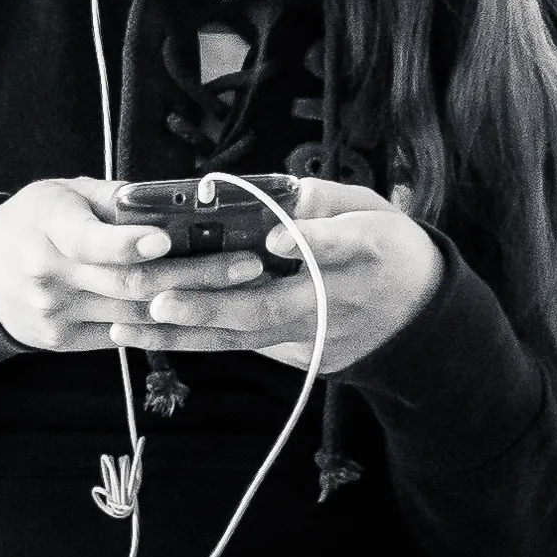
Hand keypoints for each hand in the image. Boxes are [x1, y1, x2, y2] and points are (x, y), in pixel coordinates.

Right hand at [0, 178, 237, 352]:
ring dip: (195, 303)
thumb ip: (119, 198)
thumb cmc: (34, 220)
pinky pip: (125, 334)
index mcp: (47, 226)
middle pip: (130, 281)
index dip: (128, 242)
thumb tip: (184, 197)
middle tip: (248, 263)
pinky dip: (167, 323)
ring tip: (243, 289)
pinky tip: (207, 313)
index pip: (88, 239)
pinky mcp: (63, 341)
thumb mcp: (65, 193)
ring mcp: (55, 314)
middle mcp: (48, 275)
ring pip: (136, 313)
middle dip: (196, 274)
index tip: (167, 240)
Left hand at [110, 177, 442, 374]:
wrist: (424, 317)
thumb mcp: (372, 210)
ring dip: (187, 334)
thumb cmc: (392, 248)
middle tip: (161, 302)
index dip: (308, 241)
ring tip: (132, 328)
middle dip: (212, 306)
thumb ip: (325, 203)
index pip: (339, 245)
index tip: (277, 238)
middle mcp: (340, 301)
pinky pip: (247, 345)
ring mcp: (320, 338)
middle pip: (273, 306)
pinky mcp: (306, 359)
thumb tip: (274, 198)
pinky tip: (151, 335)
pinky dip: (200, 340)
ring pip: (248, 336)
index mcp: (367, 251)